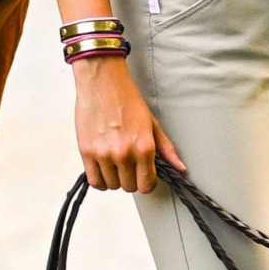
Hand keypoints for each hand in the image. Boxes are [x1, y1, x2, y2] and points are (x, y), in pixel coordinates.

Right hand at [73, 58, 186, 192]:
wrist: (102, 82)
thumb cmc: (126, 99)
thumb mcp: (152, 123)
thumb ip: (167, 149)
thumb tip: (181, 169)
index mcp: (144, 147)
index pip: (146, 185)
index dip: (146, 182)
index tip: (142, 176)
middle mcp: (124, 154)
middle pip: (129, 187)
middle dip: (130, 179)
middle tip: (128, 166)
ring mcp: (104, 154)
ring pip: (111, 185)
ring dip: (114, 178)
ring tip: (114, 163)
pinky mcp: (86, 152)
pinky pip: (94, 181)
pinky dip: (99, 179)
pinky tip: (102, 168)